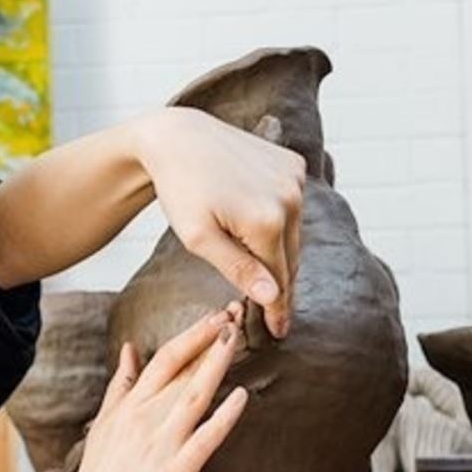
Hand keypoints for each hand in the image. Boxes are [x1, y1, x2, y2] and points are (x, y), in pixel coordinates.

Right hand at [58, 305, 248, 471]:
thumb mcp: (105, 423)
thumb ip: (121, 386)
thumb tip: (131, 348)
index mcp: (131, 406)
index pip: (165, 358)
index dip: (193, 333)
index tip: (216, 314)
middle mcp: (146, 417)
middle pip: (182, 367)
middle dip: (210, 337)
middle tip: (236, 310)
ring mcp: (162, 442)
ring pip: (195, 393)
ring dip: (216, 362)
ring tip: (237, 336)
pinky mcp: (177, 470)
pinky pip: (204, 438)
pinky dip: (224, 416)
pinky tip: (241, 396)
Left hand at [137, 107, 306, 337]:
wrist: (177, 138)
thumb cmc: (180, 189)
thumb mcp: (199, 238)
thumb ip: (238, 268)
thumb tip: (274, 296)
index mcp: (267, 221)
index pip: (278, 278)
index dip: (278, 309)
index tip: (279, 333)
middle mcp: (290, 198)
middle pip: (289, 257)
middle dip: (280, 286)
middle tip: (275, 317)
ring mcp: (294, 178)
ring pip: (293, 232)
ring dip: (280, 253)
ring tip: (268, 279)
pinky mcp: (292, 164)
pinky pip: (291, 205)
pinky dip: (280, 221)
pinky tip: (262, 231)